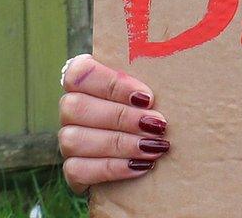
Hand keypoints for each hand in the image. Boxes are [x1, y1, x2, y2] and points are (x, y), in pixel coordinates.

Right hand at [59, 53, 168, 193]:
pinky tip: (140, 166)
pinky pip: (77, 170)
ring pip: (75, 139)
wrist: (145, 147)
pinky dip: (111, 168)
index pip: (81, 72)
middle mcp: (70, 107)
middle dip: (121, 117)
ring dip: (119, 144)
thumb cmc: (151, 106)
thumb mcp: (149, 90)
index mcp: (84, 79)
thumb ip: (149, 81)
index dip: (112, 84)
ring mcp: (66, 139)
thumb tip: (175, 80)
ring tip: (154, 147)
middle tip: (157, 125)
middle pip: (76, 107)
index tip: (147, 97)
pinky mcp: (71, 169)